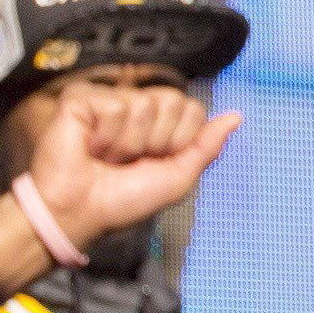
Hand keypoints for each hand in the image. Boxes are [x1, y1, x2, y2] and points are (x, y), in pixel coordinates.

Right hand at [23, 82, 241, 244]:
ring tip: (105, 157)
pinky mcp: (82, 98)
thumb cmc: (120, 201)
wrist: (78, 214)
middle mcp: (138, 106)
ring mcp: (110, 99)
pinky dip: (104, 136)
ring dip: (126, 144)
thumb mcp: (176, 179)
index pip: (193, 109)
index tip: (153, 162)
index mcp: (162, 123)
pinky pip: (114, 106)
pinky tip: (89, 146)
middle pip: (173, 101)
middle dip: (154, 141)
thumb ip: (206, 147)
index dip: (178, 141)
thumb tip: (236, 117)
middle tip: (126, 161)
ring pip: (143, 105)